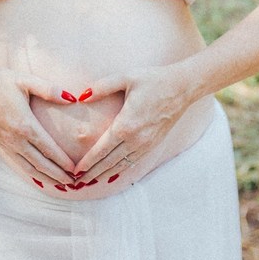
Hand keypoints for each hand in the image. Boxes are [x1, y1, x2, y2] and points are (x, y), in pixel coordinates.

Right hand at [0, 63, 77, 186]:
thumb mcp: (25, 80)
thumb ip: (49, 89)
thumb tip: (72, 98)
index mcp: (25, 125)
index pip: (49, 149)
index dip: (64, 162)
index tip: (76, 169)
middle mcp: (15, 140)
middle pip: (41, 164)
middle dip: (58, 175)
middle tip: (74, 183)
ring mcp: (5, 144)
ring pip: (28, 169)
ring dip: (46, 178)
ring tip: (60, 184)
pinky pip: (17, 165)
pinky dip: (31, 174)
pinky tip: (39, 175)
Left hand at [72, 64, 195, 181]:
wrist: (182, 88)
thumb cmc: (153, 80)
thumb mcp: (125, 77)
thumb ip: (102, 87)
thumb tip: (82, 96)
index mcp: (126, 125)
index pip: (101, 150)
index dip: (87, 162)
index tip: (76, 172)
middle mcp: (136, 139)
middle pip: (109, 162)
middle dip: (92, 173)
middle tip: (78, 182)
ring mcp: (146, 144)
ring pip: (122, 165)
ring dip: (106, 174)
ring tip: (92, 181)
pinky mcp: (153, 144)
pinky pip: (134, 161)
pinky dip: (121, 169)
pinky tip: (114, 172)